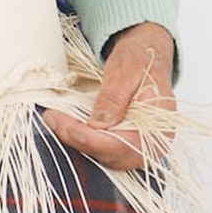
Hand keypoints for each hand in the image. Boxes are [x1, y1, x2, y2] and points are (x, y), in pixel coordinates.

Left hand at [41, 21, 175, 171]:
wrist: (144, 58)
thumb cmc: (140, 61)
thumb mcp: (127, 70)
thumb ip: (115, 96)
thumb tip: (99, 124)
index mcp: (159, 127)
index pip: (126, 145)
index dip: (94, 140)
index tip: (69, 127)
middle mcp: (148, 144)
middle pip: (110, 155)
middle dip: (77, 139)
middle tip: (52, 117)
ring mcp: (134, 147)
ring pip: (100, 155)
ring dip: (74, 138)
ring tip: (53, 118)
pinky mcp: (119, 144)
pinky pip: (97, 148)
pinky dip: (78, 137)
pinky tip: (63, 122)